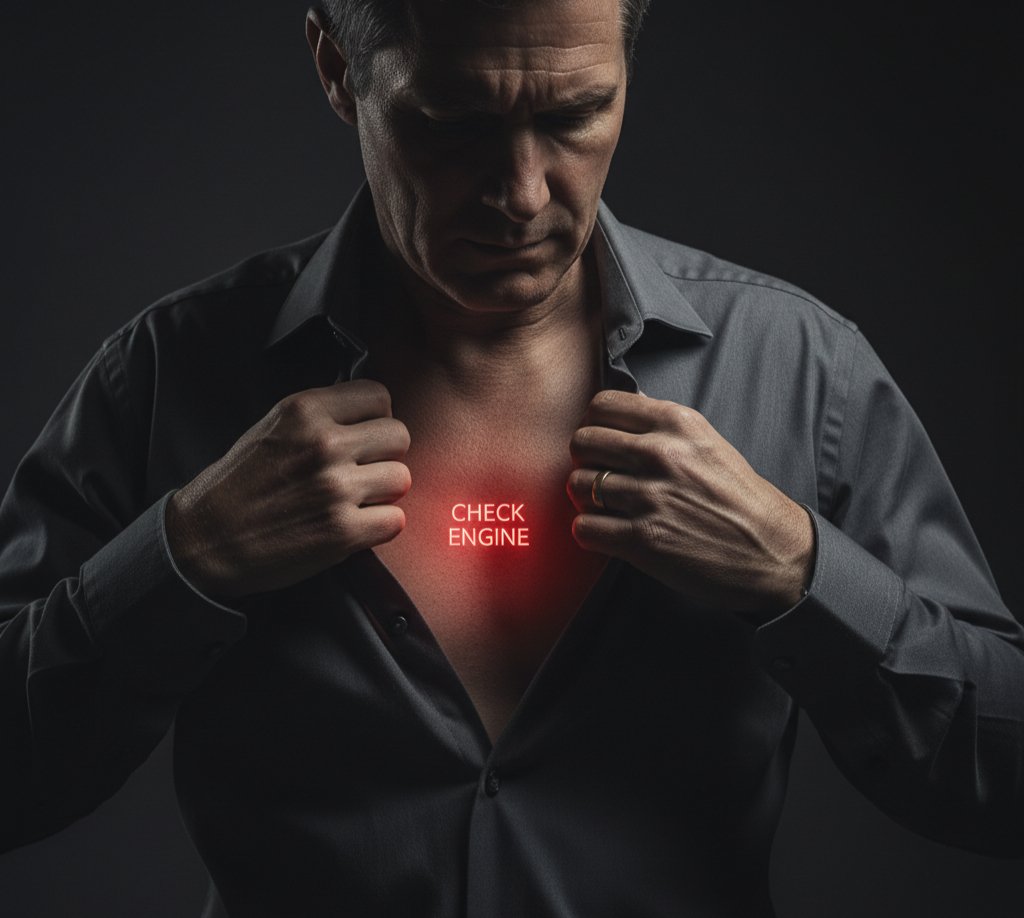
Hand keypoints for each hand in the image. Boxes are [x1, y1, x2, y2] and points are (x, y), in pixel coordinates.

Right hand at [166, 379, 410, 600]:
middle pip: (399, 436)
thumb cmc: (239, 485)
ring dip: (383, 493)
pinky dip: (379, 526)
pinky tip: (354, 525)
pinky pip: (396, 519)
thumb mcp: (273, 426)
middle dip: (384, 455)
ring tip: (354, 500)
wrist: (205, 539)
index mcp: (305, 411)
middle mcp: (324, 444)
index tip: (363, 435)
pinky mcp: (343, 531)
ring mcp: (335, 488)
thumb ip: (321, 415)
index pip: (379, 397)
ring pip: (402, 478)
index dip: (375, 419)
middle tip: (360, 471)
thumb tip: (371, 412)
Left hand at [566, 390, 813, 618]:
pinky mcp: (642, 540)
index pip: (601, 406)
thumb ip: (664, 424)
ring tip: (603, 506)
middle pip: (582, 443)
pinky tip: (607, 531)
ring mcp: (650, 498)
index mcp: (677, 423)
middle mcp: (660, 454)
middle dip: (583, 461)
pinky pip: (583, 528)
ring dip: (584, 499)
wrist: (771, 550)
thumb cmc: (738, 497)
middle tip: (597, 475)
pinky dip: (589, 531)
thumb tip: (626, 404)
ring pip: (577, 486)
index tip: (599, 441)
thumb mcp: (708, 442)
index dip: (592, 424)